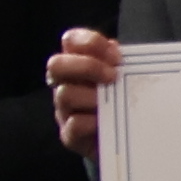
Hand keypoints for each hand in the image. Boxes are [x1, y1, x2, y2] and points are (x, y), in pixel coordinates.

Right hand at [45, 25, 121, 159]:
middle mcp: (65, 84)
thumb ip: (120, 63)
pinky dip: (91, 122)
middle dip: (86, 66)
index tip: (117, 56)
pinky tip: (107, 122)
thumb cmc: (122, 102)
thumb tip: (119, 52)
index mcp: (77, 64)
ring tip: (114, 103)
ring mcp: (64, 110)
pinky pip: (73, 125)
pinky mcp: (70, 136)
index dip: (91, 42)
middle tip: (112, 76)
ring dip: (91, 96)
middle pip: (56, 64)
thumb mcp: (124, 78)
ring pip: (64, 94)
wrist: (124, 140)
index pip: (71, 41)